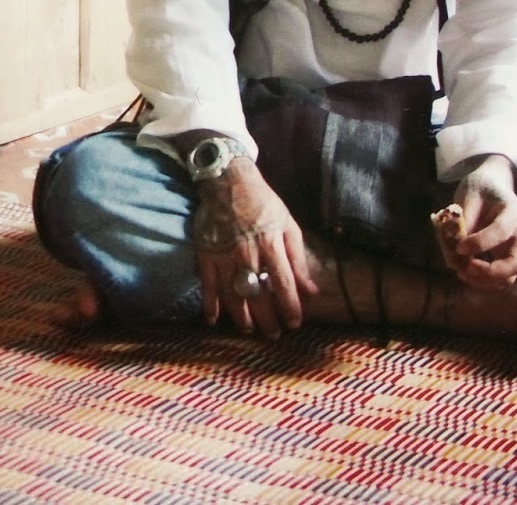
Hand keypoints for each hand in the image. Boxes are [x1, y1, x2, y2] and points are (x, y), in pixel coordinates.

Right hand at [191, 157, 317, 337]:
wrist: (228, 182)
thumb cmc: (264, 204)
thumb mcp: (288, 225)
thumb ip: (299, 259)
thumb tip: (311, 289)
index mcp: (271, 243)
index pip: (283, 283)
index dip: (290, 306)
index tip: (295, 322)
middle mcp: (247, 252)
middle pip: (258, 294)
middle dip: (267, 318)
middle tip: (274, 335)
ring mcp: (224, 255)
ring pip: (233, 294)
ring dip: (241, 316)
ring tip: (250, 330)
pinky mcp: (205, 254)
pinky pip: (208, 285)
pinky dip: (210, 305)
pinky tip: (215, 320)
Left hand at [445, 156, 516, 288]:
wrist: (494, 185)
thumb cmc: (481, 187)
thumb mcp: (468, 196)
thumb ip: (463, 222)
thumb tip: (455, 252)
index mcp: (514, 211)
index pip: (501, 231)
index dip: (479, 243)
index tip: (458, 247)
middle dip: (489, 273)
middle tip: (465, 268)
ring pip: (509, 277)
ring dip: (483, 281)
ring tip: (460, 270)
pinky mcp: (508, 257)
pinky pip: (500, 278)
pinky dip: (482, 280)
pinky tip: (464, 269)